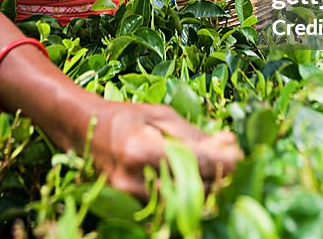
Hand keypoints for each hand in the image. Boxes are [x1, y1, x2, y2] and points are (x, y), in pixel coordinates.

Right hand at [90, 101, 242, 199]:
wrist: (82, 131)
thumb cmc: (124, 117)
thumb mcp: (160, 115)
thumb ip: (194, 134)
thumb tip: (229, 144)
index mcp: (141, 150)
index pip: (196, 163)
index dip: (225, 161)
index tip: (241, 154)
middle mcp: (134, 180)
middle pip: (193, 189)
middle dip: (219, 176)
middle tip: (231, 161)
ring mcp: (130, 199)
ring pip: (184, 204)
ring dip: (205, 189)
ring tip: (214, 170)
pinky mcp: (129, 208)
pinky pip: (169, 207)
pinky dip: (186, 197)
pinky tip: (194, 182)